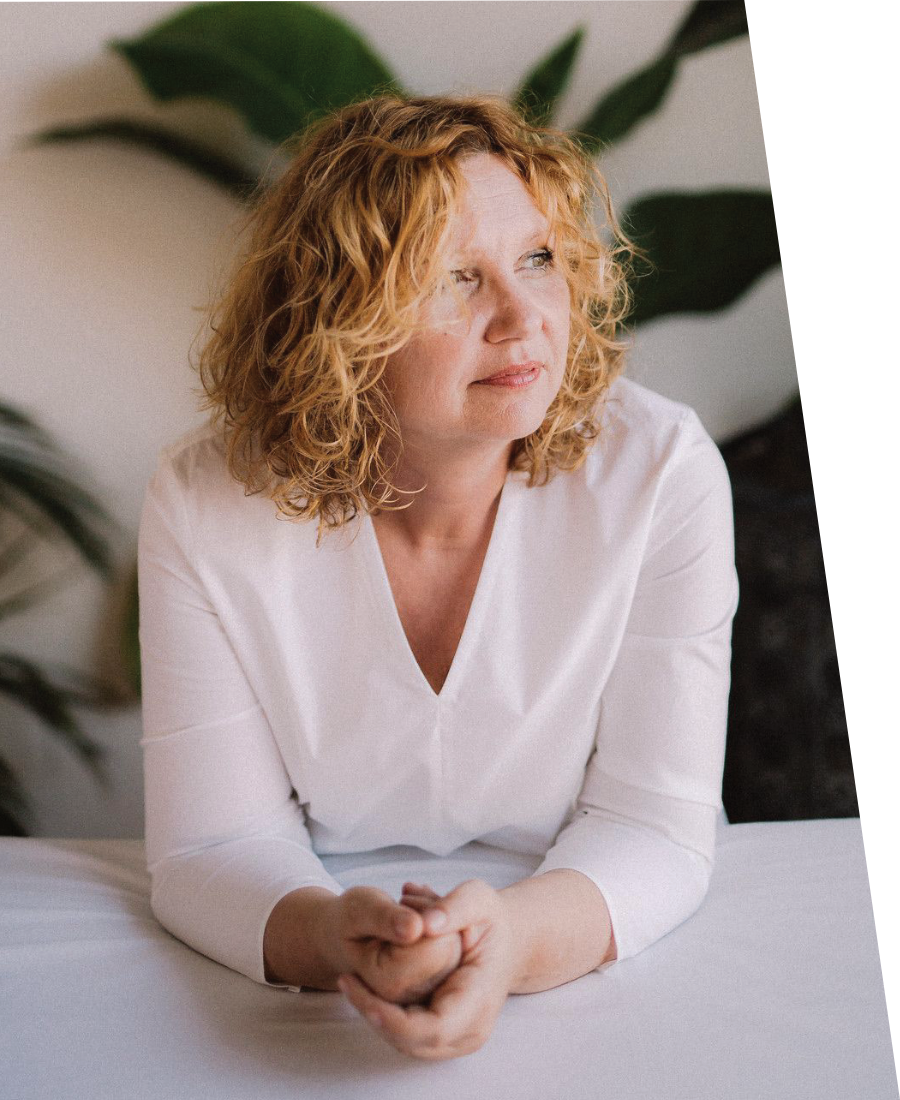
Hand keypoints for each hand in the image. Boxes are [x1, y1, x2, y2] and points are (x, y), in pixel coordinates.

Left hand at [338, 879, 516, 1060]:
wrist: (508, 941)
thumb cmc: (491, 920)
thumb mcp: (478, 899)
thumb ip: (453, 907)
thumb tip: (425, 924)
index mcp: (480, 997)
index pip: (433, 1028)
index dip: (390, 1017)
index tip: (357, 985)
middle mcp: (471, 1028)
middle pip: (412, 1041)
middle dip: (374, 1014)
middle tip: (346, 981)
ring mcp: (459, 1037)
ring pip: (406, 1042)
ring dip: (375, 1014)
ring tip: (352, 982)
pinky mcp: (445, 1035)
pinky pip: (408, 1035)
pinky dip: (385, 1013)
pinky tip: (367, 986)